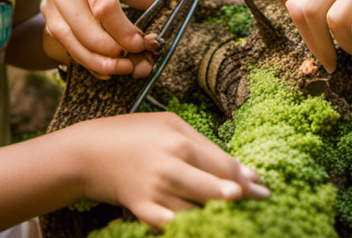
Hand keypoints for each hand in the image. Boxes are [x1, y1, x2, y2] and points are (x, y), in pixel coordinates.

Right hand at [42, 0, 161, 77]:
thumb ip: (146, 2)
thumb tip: (151, 39)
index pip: (104, 2)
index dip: (122, 29)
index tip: (139, 44)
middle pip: (83, 22)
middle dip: (108, 46)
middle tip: (129, 59)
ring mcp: (52, 5)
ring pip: (70, 38)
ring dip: (97, 60)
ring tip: (120, 69)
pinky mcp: (49, 24)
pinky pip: (66, 48)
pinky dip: (87, 63)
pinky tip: (106, 70)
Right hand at [78, 112, 268, 229]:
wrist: (88, 153)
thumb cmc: (133, 133)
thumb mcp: (169, 124)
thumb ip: (203, 144)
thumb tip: (238, 168)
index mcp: (180, 142)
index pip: (223, 165)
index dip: (246, 178)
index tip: (262, 185)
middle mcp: (171, 167)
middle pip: (217, 190)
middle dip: (241, 198)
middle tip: (263, 202)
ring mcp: (156, 192)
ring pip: (199, 212)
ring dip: (218, 215)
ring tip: (237, 217)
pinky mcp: (143, 211)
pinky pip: (174, 226)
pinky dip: (190, 226)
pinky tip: (204, 226)